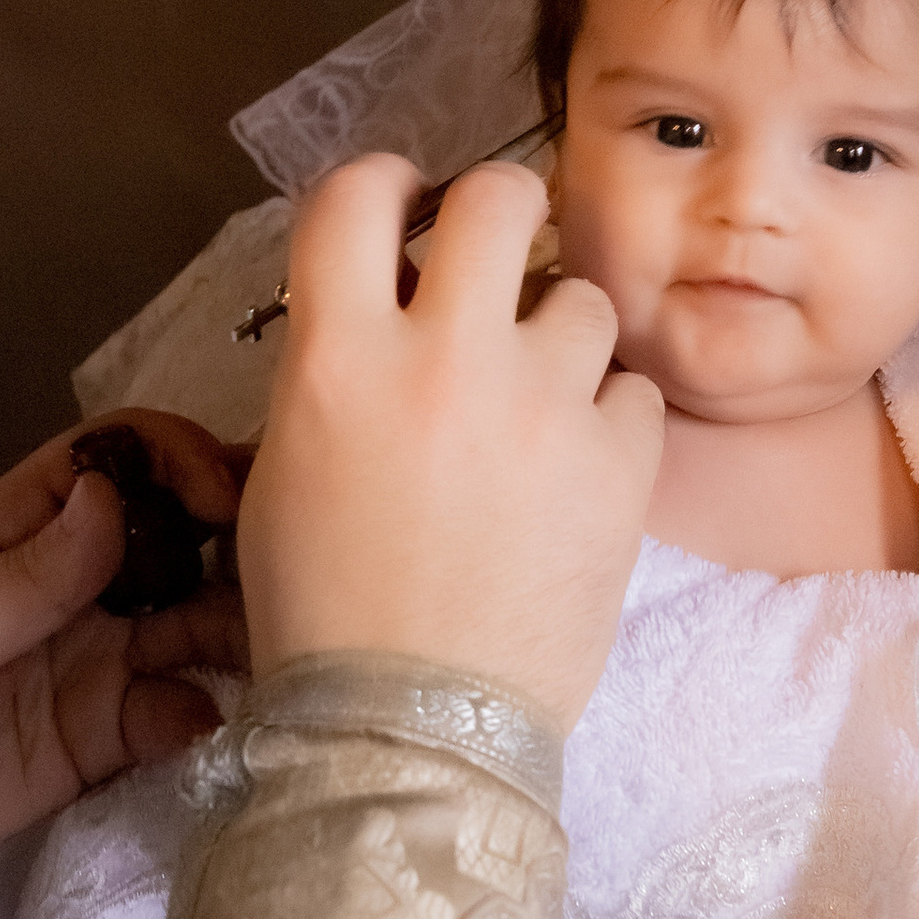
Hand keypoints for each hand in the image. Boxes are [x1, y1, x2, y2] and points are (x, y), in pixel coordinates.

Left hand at [0, 408, 244, 884]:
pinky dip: (206, 711)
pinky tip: (209, 724)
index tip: (225, 499)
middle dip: (239, 544)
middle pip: (179, 536)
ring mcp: (96, 657)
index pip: (119, 457)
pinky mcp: (104, 734)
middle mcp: (75, 582)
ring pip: (193, 622)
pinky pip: (175, 709)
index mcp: (22, 528)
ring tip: (279, 651)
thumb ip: (28, 576)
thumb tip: (113, 498)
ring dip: (238, 630)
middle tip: (298, 573)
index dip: (180, 458)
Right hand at [237, 154, 662, 729]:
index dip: (383, 188)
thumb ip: (333, 376)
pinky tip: (579, 473)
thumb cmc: (324, 616)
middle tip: (493, 263)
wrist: (412, 730)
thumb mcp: (286, 475)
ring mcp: (543, 403)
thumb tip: (381, 322)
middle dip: (497, 215)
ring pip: (580, 297)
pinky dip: (609, 420)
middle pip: (497, 196)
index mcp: (339, 356)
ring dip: (559, 337)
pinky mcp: (621, 459)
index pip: (356, 192)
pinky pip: (632, 390)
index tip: (401, 215)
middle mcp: (445, 354)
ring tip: (539, 406)